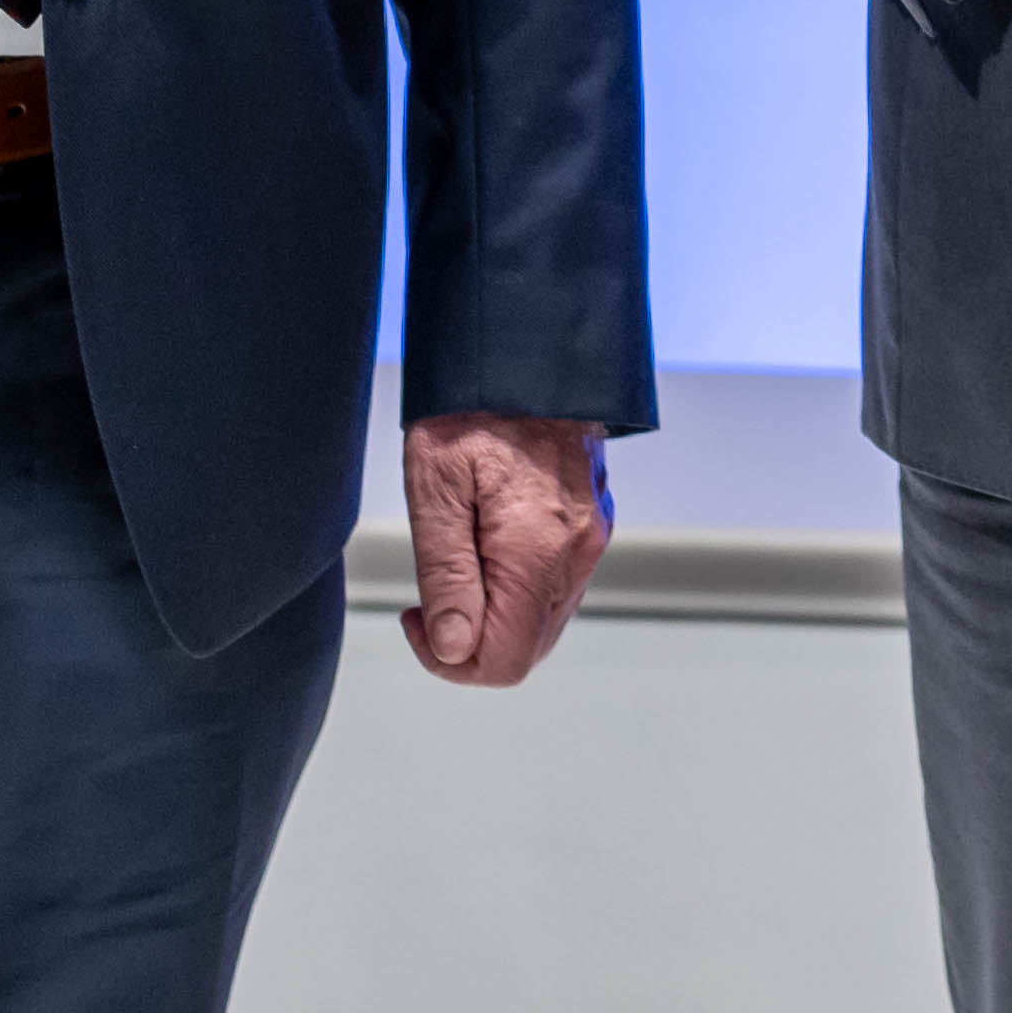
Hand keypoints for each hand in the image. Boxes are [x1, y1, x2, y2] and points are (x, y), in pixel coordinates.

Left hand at [397, 413, 611, 686]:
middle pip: (526, 651)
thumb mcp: (434, 485)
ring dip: (493, 616)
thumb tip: (454, 648)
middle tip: (427, 600)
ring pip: (541, 623)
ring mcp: (590, 539)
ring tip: (454, 564)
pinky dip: (516, 591)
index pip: (504, 661)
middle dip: (469, 643)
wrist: (525, 350)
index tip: (419, 619)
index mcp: (536, 549)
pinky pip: (555, 589)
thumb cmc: (472, 406)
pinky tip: (484, 549)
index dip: (452, 662)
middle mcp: (576, 553)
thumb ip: (446, 575)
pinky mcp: (592, 524)